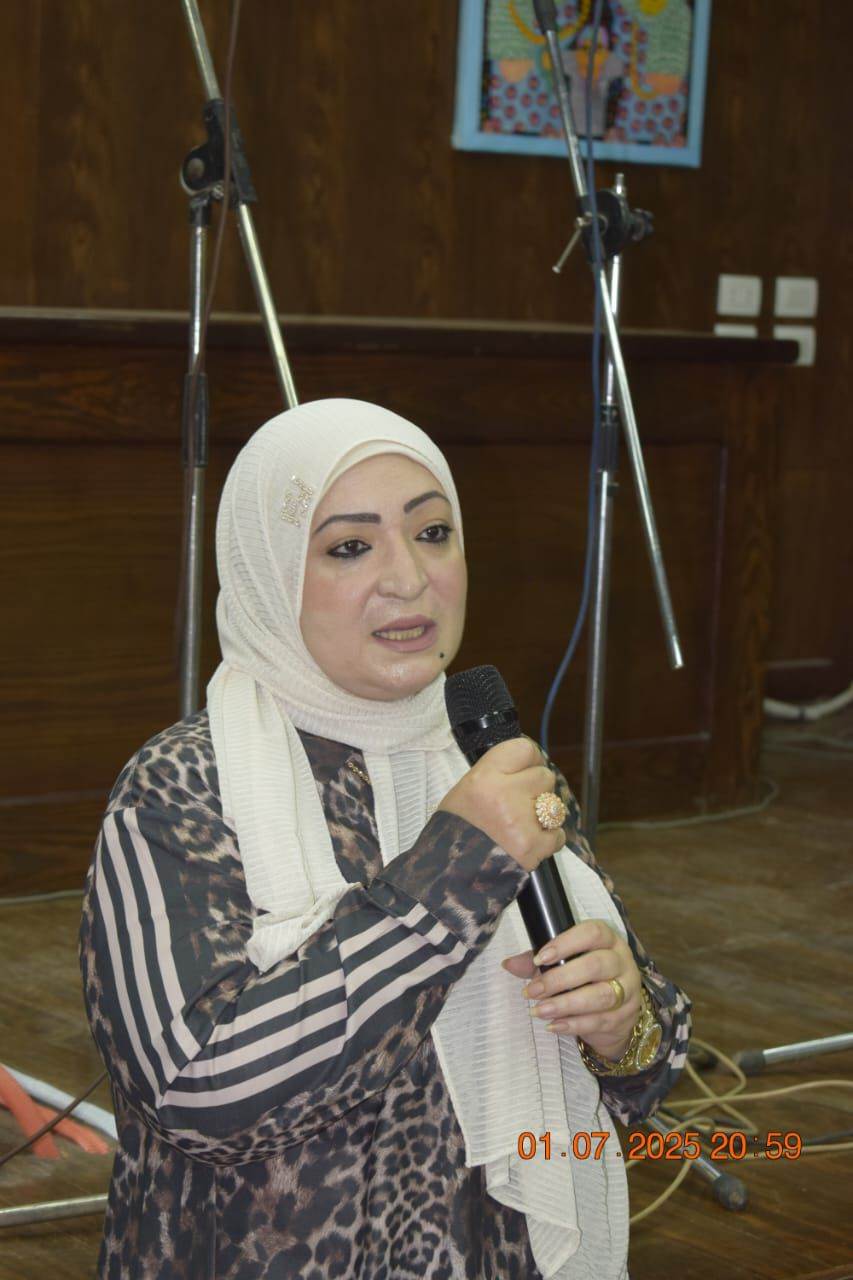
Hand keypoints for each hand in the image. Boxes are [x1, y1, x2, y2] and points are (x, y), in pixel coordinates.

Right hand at [437, 737, 565, 872]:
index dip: (530, 759)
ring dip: (544, 815)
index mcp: (483, 778)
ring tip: (523, 826)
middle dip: (537, 789)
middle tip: (521, 803)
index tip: (527, 768)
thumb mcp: (464, 791)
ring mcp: (521, 821)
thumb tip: (525, 765)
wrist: (449, 875)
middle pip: (544, 776)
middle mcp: (504, 795)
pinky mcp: (533, 847)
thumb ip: (496, 774)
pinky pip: (558, 835)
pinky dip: (548, 841)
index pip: (524, 749)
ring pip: (555, 805)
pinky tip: (529, 843)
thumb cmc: (455, 831)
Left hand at [501, 919, 642, 1061]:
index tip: (539, 958)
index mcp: (608, 940)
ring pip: (600, 996)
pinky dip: (573, 1025)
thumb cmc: (586, 978)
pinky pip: (599, 1021)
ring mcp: (628, 990)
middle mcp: (622, 961)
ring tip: (539, 1011)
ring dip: (565, 1005)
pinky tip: (553, 1025)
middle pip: (595, 966)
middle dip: (559, 979)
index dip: (565, 944)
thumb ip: (537, 962)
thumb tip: (508, 964)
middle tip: (532, 991)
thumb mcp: (564, 963)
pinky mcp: (625, 1017)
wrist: (616, 1011)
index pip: (592, 933)